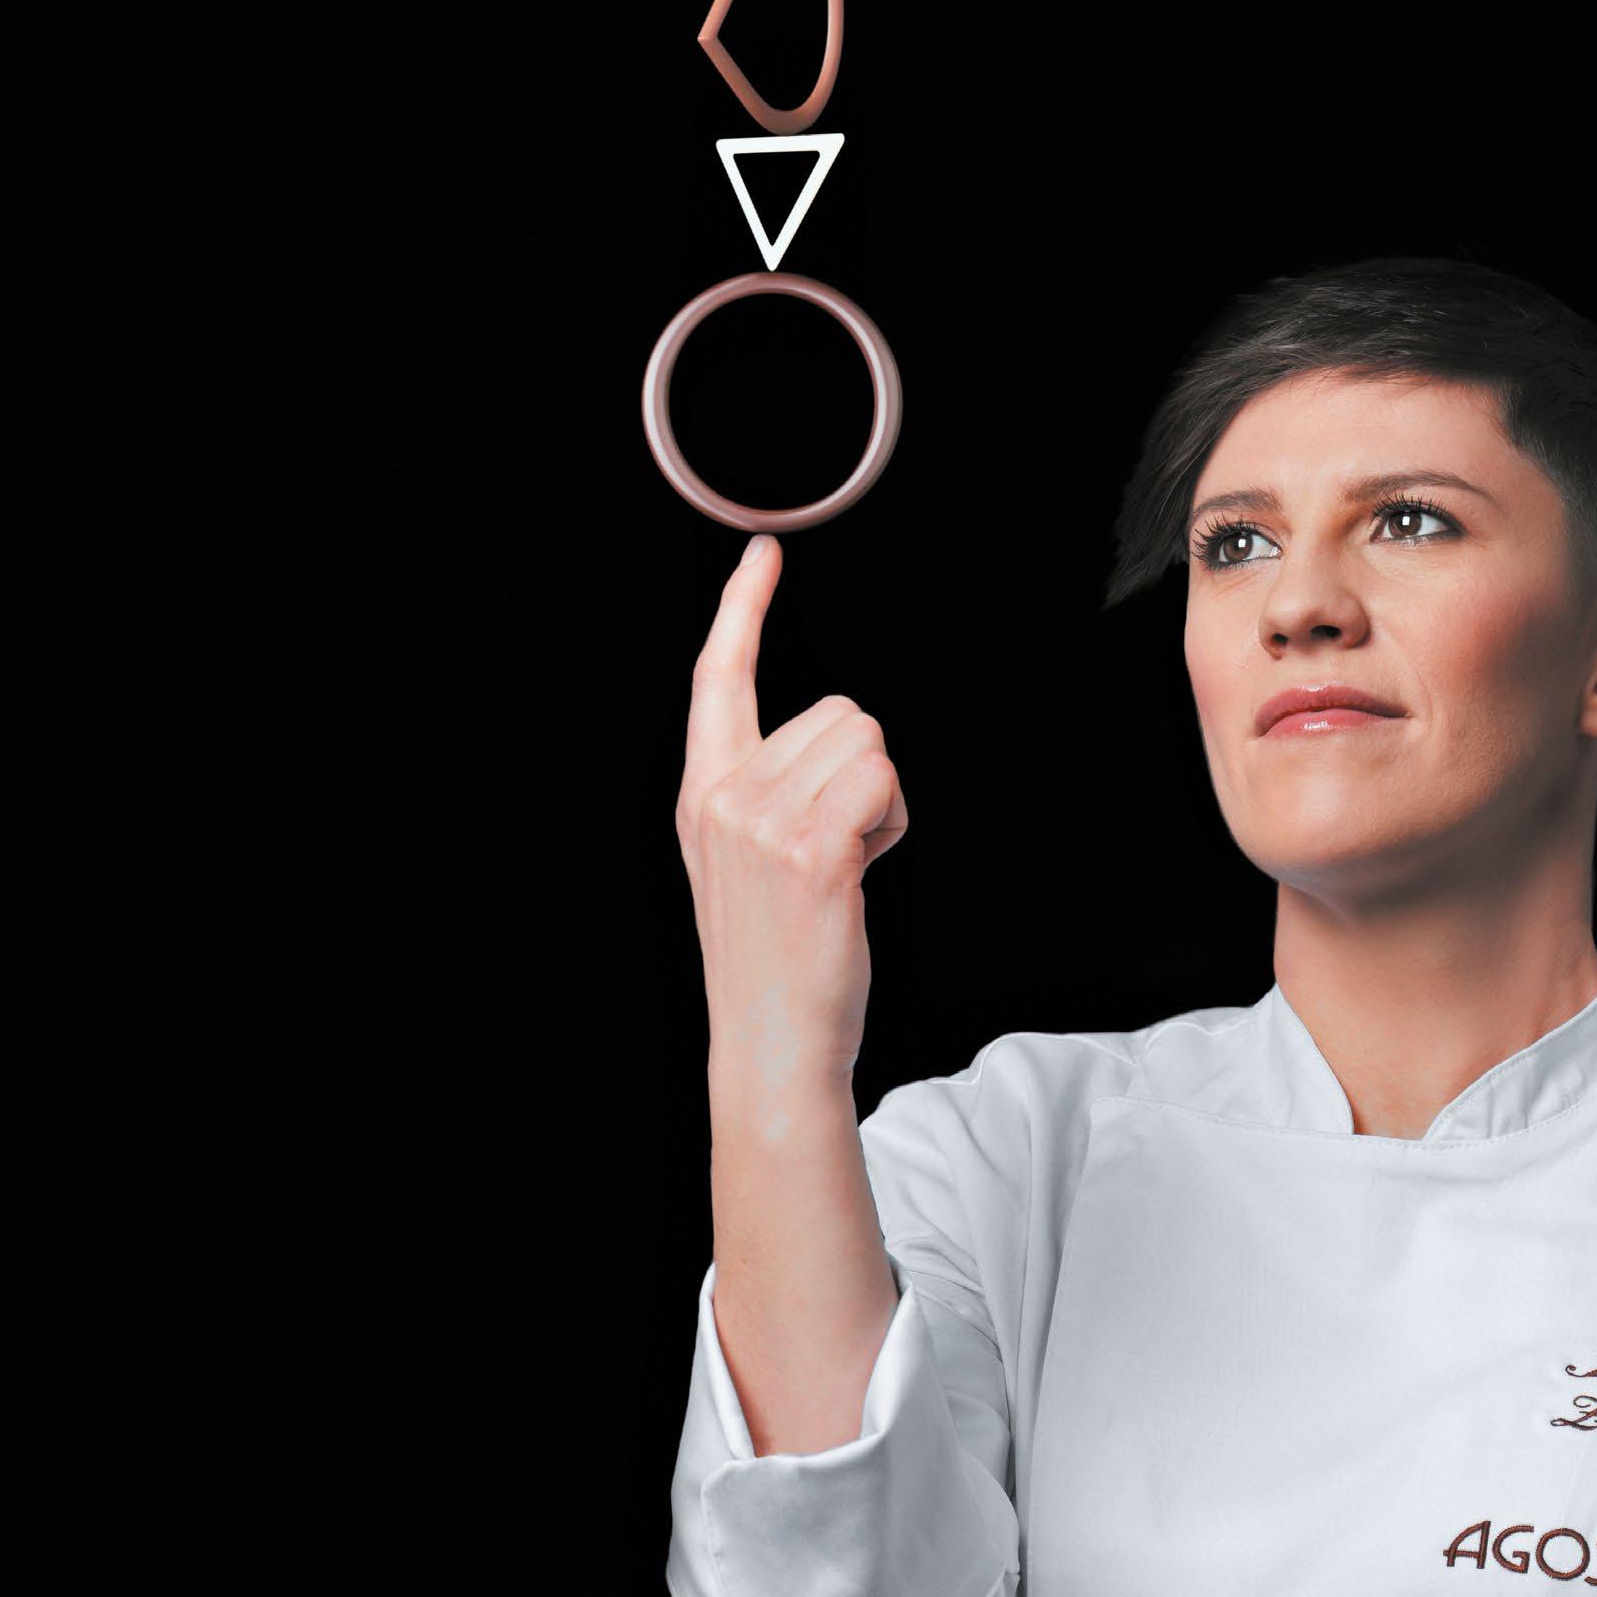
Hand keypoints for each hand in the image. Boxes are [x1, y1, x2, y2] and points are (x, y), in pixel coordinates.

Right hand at [678, 533, 910, 1095]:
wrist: (772, 1040)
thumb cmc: (776, 959)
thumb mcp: (744, 863)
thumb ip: (767, 794)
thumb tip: (833, 743)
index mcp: (703, 795)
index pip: (717, 679)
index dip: (742, 609)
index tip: (763, 556)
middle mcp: (724, 798)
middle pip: (837, 710)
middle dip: (862, 770)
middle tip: (838, 847)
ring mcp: (763, 821)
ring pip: (867, 742)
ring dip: (882, 800)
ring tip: (847, 864)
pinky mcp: (811, 849)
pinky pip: (883, 782)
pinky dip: (893, 822)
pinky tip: (864, 872)